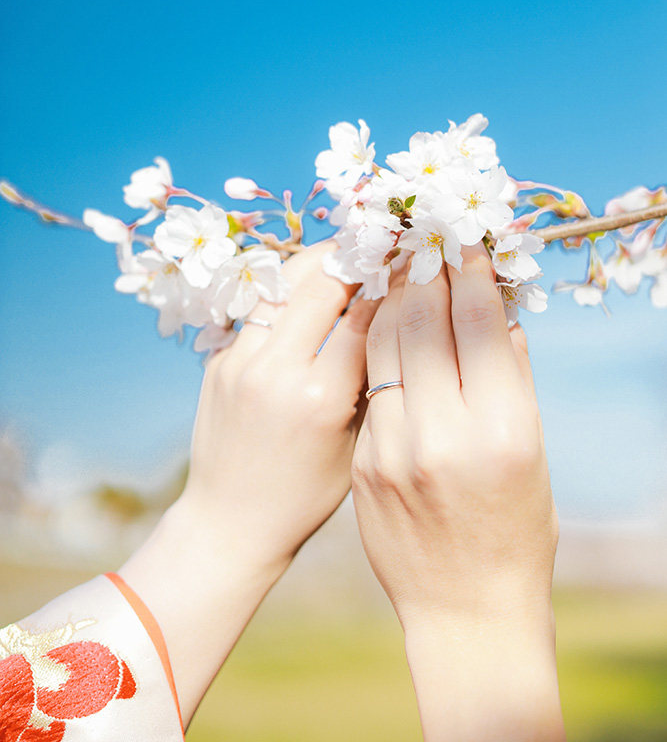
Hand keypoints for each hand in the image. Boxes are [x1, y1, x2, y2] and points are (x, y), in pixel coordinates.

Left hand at [120, 242, 377, 723]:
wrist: (230, 521)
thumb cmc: (307, 496)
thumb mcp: (357, 445)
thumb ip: (375, 381)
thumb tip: (401, 319)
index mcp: (320, 399)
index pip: (367, 316)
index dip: (395, 282)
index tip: (416, 261)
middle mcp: (276, 372)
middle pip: (322, 283)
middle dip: (357, 256)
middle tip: (383, 241)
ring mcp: (239, 362)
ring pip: (284, 284)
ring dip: (319, 262)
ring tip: (348, 252)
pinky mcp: (219, 361)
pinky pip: (259, 307)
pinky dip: (289, 289)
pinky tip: (311, 283)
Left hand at [351, 244, 564, 739]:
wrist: (461, 610)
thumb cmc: (513, 527)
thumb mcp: (530, 453)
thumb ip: (512, 377)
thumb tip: (498, 309)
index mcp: (499, 431)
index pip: (478, 323)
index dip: (470, 273)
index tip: (465, 243)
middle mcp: (439, 436)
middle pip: (419, 321)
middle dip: (422, 270)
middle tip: (422, 242)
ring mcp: (387, 451)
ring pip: (376, 342)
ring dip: (385, 294)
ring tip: (392, 268)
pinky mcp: (358, 463)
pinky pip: (361, 383)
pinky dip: (366, 340)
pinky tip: (368, 318)